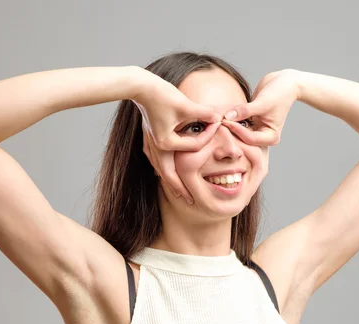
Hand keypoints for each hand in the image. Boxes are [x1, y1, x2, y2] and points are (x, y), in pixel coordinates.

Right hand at [132, 70, 222, 203]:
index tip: (218, 134)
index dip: (207, 140)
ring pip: (160, 170)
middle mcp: (156, 148)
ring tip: (179, 192)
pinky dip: (162, 168)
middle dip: (180, 189)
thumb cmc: (161, 94)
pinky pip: (155, 160)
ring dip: (170, 181)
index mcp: (166, 144)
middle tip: (191, 202)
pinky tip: (165, 172)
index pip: (192, 149)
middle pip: (169, 175)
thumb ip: (203, 113)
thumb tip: (219, 118)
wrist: (139, 86)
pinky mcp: (148, 138)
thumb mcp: (185, 104)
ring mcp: (149, 145)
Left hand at [221, 69, 299, 146]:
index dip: (236, 130)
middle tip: (217, 122)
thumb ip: (244, 111)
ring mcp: (257, 129)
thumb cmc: (280, 93)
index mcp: (271, 137)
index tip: (224, 120)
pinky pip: (239, 123)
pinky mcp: (251, 122)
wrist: (285, 82)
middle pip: (243, 138)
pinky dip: (232, 119)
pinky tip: (222, 114)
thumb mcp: (262, 103)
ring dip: (229, 125)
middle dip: (231, 131)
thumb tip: (227, 117)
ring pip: (239, 131)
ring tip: (217, 119)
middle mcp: (263, 136)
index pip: (250, 138)